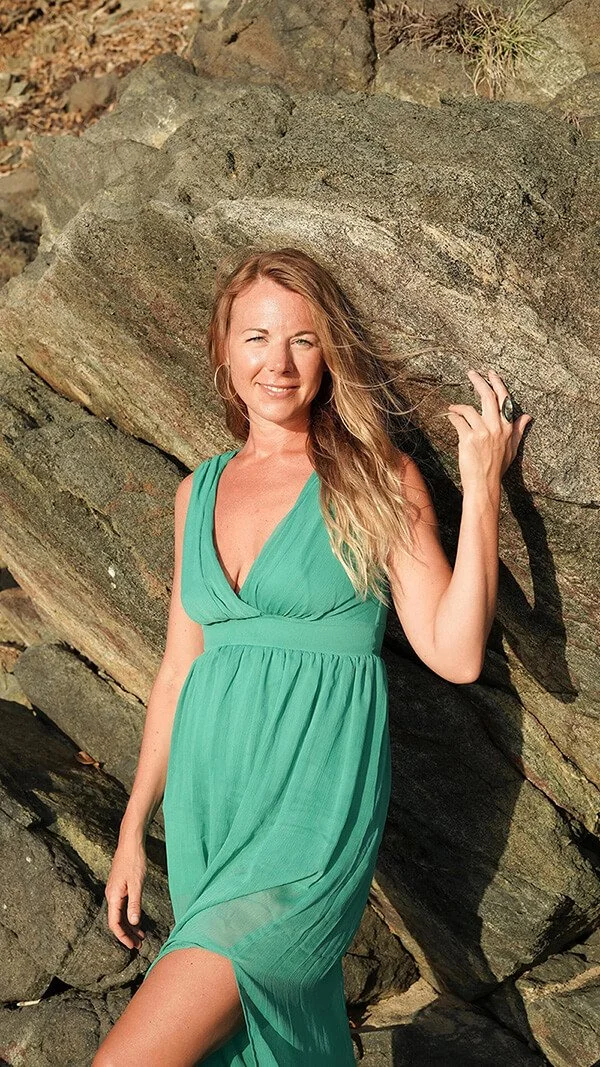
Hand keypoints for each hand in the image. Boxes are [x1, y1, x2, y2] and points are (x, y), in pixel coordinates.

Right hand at [104, 836, 146, 949]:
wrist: (130, 843)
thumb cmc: (134, 861)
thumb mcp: (137, 884)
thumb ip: (135, 904)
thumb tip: (133, 923)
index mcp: (113, 896)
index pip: (114, 923)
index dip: (123, 936)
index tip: (132, 946)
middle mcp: (112, 896)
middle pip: (117, 921)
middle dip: (127, 934)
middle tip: (139, 945)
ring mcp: (115, 891)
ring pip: (120, 914)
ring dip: (130, 926)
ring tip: (141, 936)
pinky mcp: (120, 887)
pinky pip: (123, 906)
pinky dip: (130, 915)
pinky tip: (138, 920)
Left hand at [445, 368, 531, 490]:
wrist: (484, 483)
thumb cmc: (497, 467)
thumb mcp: (512, 447)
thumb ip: (518, 430)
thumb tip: (528, 416)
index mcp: (507, 427)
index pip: (504, 400)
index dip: (497, 383)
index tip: (491, 373)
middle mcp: (496, 427)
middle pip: (488, 397)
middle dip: (479, 381)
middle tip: (471, 373)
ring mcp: (482, 432)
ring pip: (470, 409)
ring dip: (459, 406)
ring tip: (454, 407)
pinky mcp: (468, 438)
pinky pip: (459, 421)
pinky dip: (453, 417)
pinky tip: (450, 416)